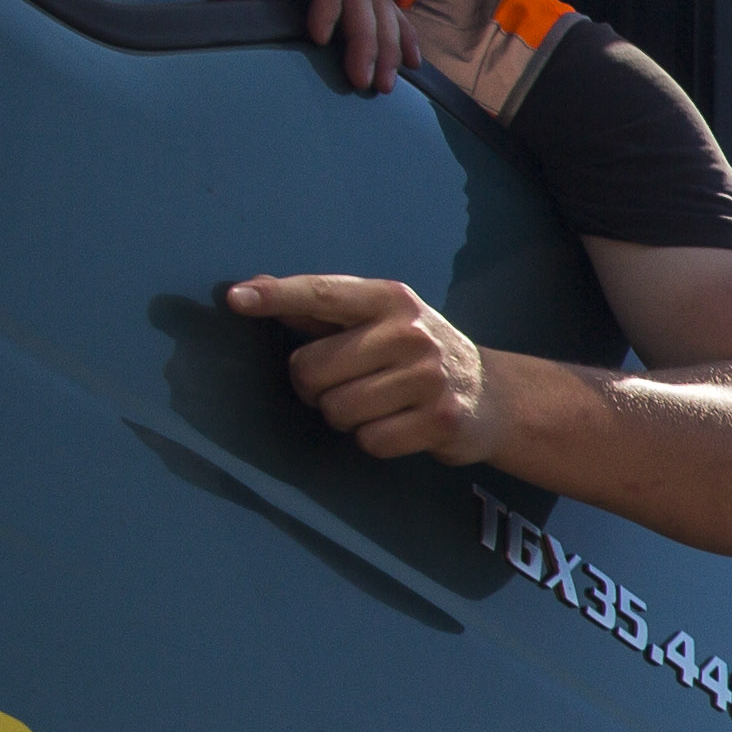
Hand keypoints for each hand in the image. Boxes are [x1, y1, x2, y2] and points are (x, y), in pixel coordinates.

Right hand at [184, 0, 411, 93]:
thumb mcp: (252, 7)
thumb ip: (285, 25)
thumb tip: (316, 71)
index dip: (396, 32)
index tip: (412, 68)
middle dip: (383, 45)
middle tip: (381, 86)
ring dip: (362, 35)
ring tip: (359, 74)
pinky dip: (327, 4)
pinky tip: (320, 35)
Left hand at [231, 273, 505, 467]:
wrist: (495, 395)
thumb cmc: (417, 354)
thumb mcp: (378, 319)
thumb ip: (317, 309)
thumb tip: (249, 290)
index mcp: (389, 299)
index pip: (322, 293)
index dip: (276, 296)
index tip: (236, 299)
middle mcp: (410, 332)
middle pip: (311, 369)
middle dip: (314, 386)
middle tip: (346, 384)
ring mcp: (428, 377)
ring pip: (336, 410)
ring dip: (345, 416)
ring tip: (376, 405)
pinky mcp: (440, 420)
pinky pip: (369, 441)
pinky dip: (375, 439)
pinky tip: (398, 425)